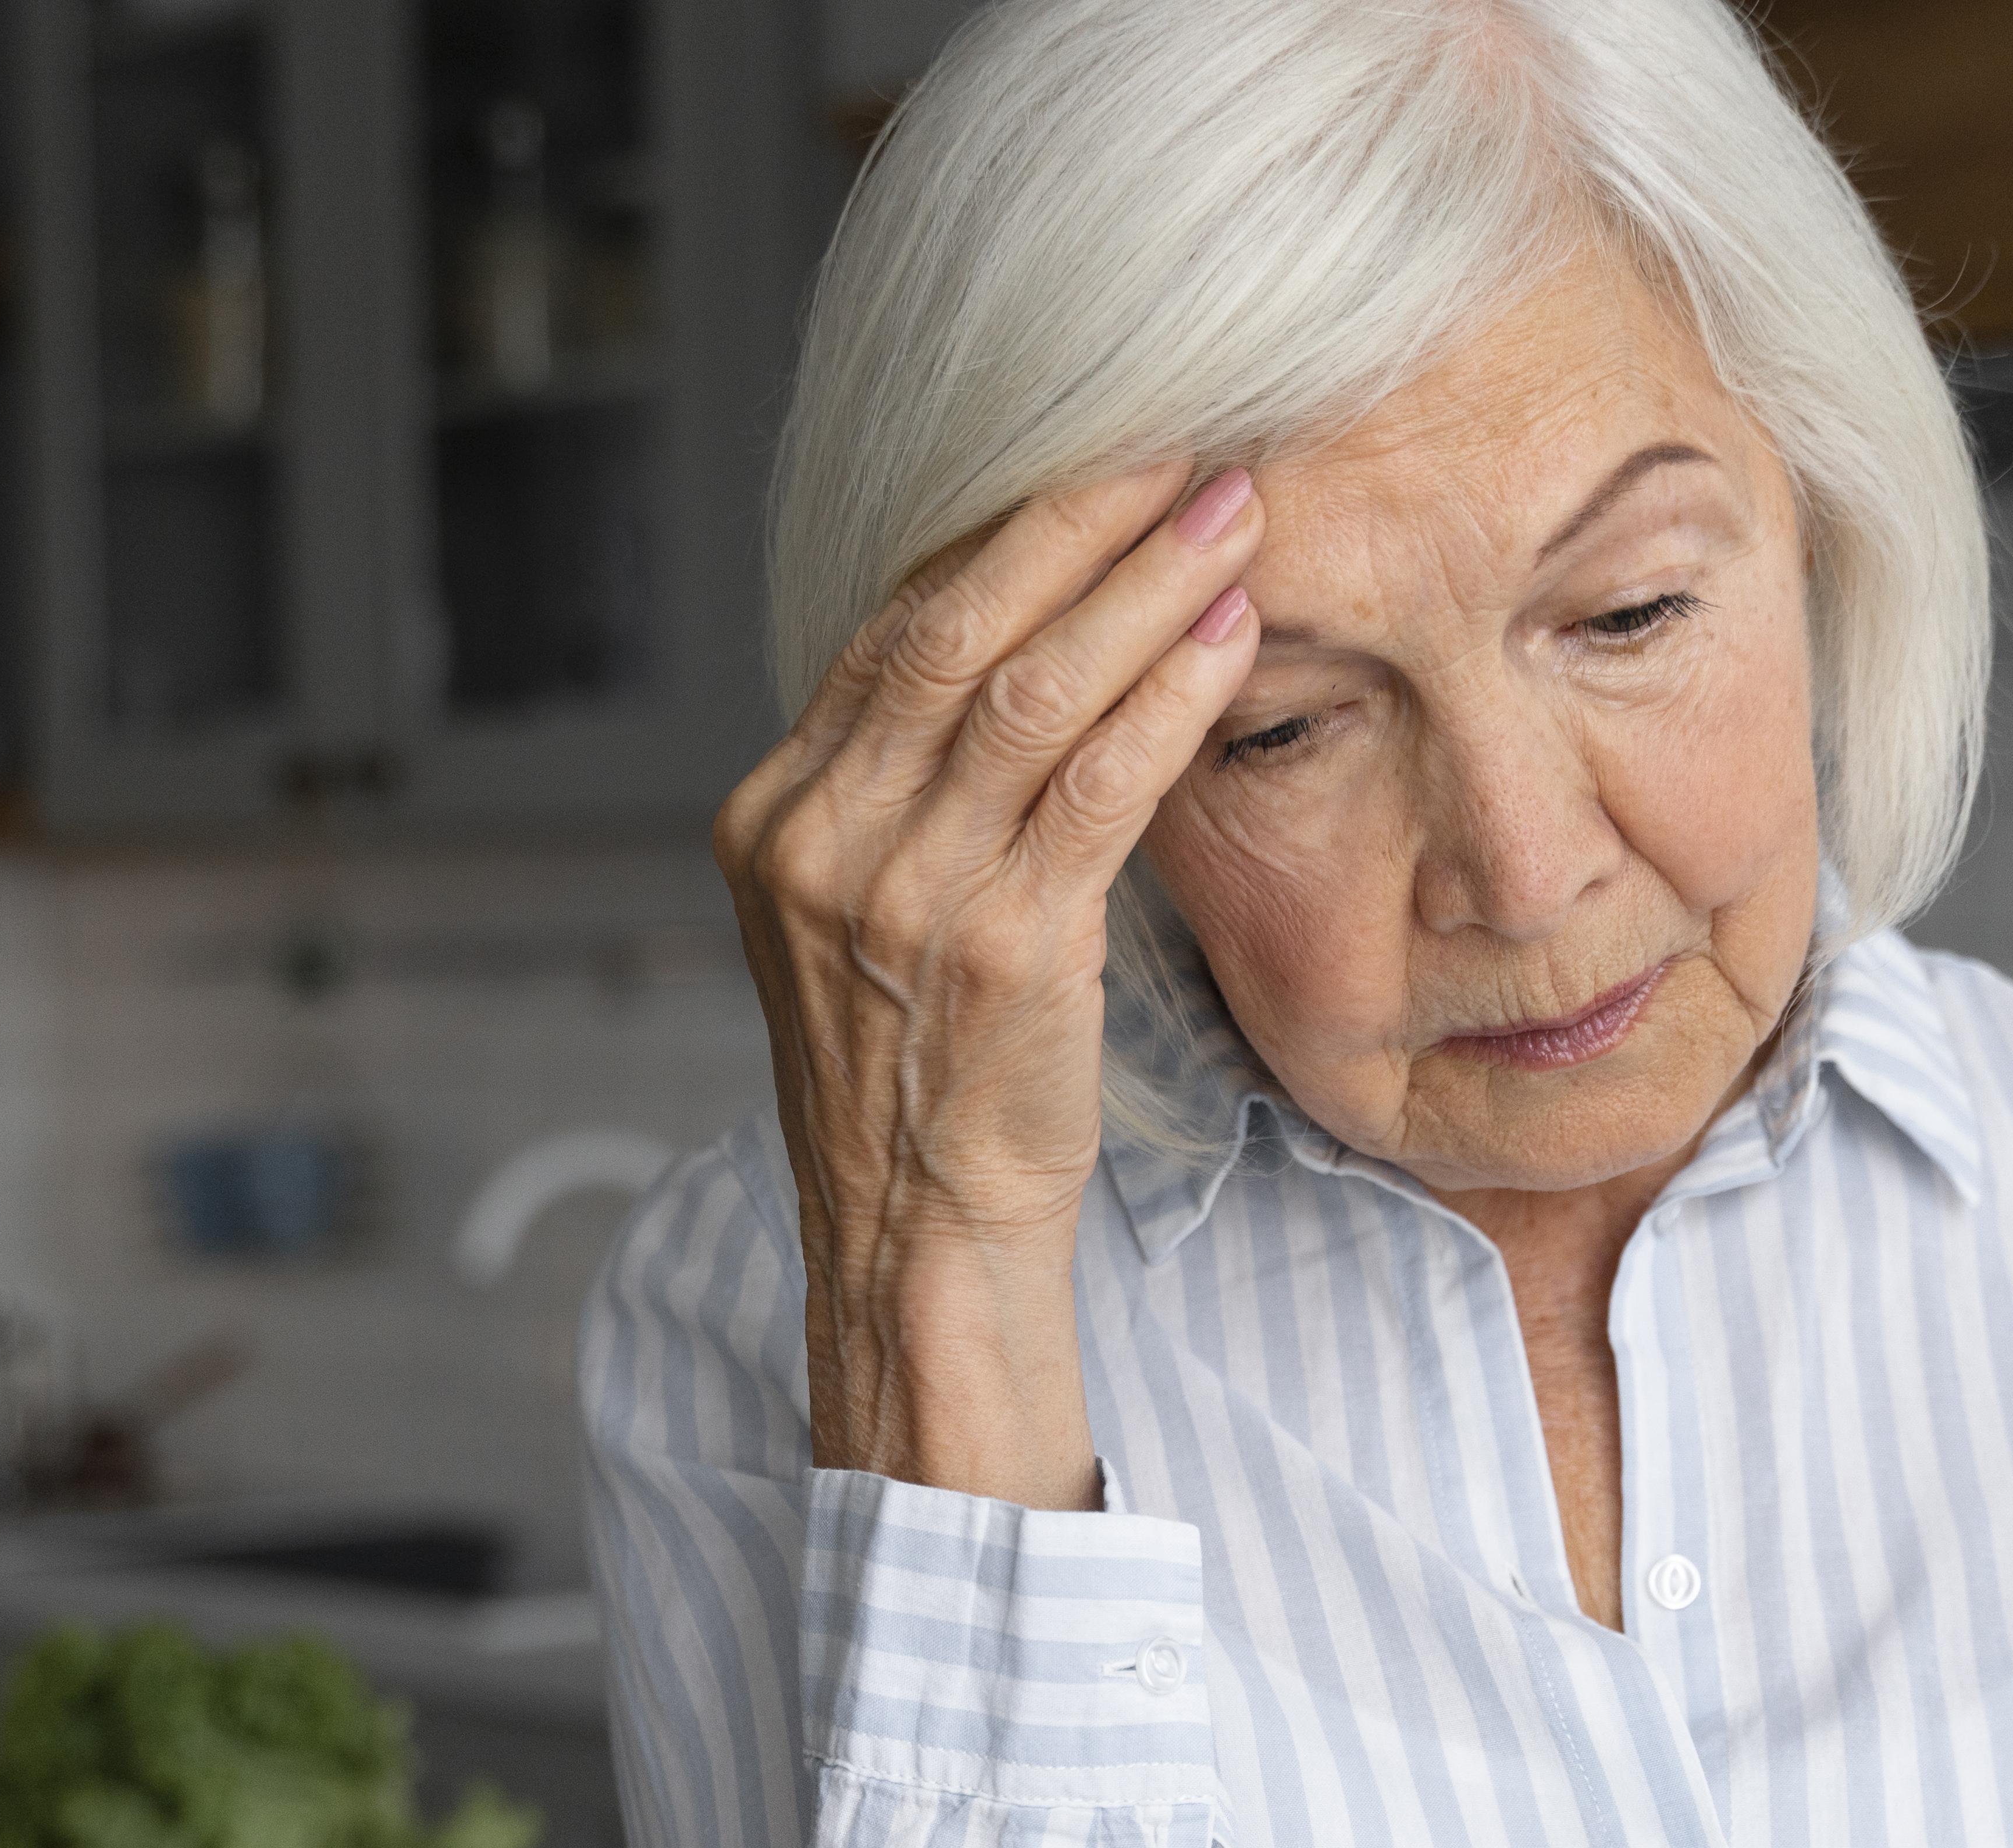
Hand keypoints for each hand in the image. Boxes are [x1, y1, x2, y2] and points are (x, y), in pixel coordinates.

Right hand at [711, 465, 1268, 1512]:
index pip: (892, 629)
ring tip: (1236, 515)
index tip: (1102, 458)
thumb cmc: (922, 1076)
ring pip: (1032, 691)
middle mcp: (821, 839)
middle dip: (1079, 523)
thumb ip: (906, 789)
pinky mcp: (996, 947)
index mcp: (776, 816)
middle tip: (1185, 445)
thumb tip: (1005, 650)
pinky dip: (1169, 698)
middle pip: (955, 629)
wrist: (918, 1237)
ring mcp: (900, 892)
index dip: (1003, 531)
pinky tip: (1231, 636)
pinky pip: (1095, 786)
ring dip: (1145, 589)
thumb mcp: (871, 916)